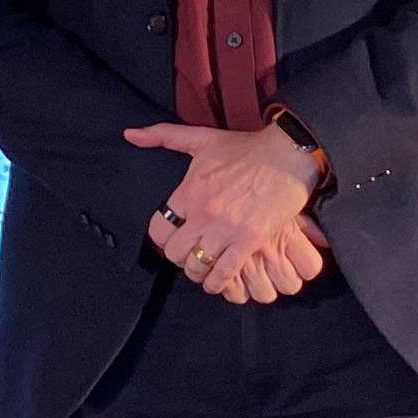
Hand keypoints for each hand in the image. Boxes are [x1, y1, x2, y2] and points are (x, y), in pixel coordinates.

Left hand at [129, 119, 322, 297]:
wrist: (288, 154)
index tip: (171, 239)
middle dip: (179, 258)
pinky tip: (218, 282)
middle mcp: (203, 213)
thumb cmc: (246, 148)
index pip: (158, 229)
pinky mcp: (249, 240)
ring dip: (198, 272)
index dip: (162, 238)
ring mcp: (226, 229)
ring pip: (197, 267)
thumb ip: (162, 136)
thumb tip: (129, 134)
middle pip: (174, 253)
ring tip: (203, 270)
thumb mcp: (201, 138)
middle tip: (188, 256)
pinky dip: (218, 283)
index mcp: (189, 191)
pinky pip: (224, 273)